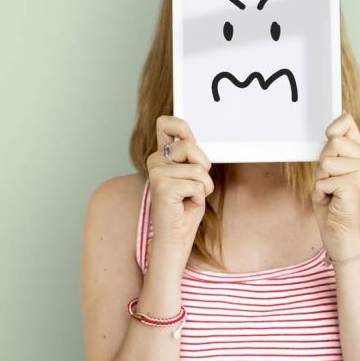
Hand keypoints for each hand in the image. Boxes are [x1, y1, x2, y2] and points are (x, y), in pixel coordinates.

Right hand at [145, 116, 213, 254]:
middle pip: (190, 145)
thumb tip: (191, 138)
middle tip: (195, 184)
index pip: (166, 124)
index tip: (188, 135)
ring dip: (203, 186)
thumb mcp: (191, 175)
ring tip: (190, 196)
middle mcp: (155, 161)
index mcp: (162, 156)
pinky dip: (199, 196)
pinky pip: (197, 184)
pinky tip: (186, 204)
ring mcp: (157, 173)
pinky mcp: (163, 186)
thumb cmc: (185, 207)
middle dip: (203, 166)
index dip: (180, 125)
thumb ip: (190, 156)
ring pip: (198, 168)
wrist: (175, 236)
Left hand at [312, 112, 359, 253]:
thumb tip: (343, 116)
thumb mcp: (331, 167)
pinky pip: (322, 180)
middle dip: (323, 163)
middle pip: (333, 141)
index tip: (331, 145)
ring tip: (331, 191)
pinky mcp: (354, 185)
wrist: (339, 231)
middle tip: (331, 180)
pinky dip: (321, 192)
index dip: (332, 131)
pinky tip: (332, 200)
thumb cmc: (333, 201)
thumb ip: (336, 146)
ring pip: (326, 161)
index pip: (346, 121)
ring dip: (321, 178)